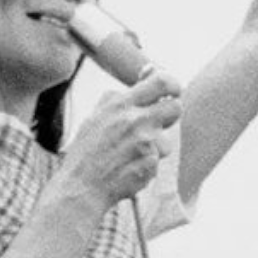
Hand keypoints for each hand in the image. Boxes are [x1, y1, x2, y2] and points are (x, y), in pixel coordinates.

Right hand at [53, 69, 182, 209]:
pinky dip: (146, 165)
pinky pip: (157, 161)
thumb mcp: (99, 116)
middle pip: (176, 108)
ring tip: (129, 155)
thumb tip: (150, 69)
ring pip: (167, 141)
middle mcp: (136, 121)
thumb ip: (126, 94)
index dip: (173, 86)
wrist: (81, 188)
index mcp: (121, 104)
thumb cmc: (87, 151)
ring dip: (154, 148)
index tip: (173, 91)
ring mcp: (145, 143)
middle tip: (157, 123)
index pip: (163, 82)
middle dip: (170, 115)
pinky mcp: (150, 164)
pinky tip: (127, 169)